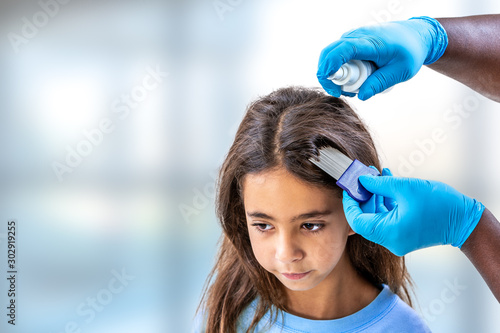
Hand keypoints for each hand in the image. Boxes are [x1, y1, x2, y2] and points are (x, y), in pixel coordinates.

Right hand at [317, 16, 447, 99]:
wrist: (417, 35)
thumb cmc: (411, 52)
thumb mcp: (401, 71)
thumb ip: (380, 83)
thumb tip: (361, 96)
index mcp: (372, 42)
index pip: (343, 50)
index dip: (331, 65)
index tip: (330, 82)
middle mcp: (359, 35)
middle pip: (330, 52)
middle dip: (326, 74)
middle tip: (338, 92)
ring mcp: (354, 36)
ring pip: (332, 53)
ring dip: (334, 72)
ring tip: (350, 88)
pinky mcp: (353, 40)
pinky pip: (338, 53)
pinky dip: (339, 67)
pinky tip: (352, 79)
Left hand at [343, 168, 484, 255]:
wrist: (465, 220)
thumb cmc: (439, 204)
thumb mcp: (405, 188)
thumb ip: (379, 184)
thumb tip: (361, 180)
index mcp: (389, 233)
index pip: (357, 221)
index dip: (350, 203)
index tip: (348, 187)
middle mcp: (390, 240)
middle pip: (366, 218)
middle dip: (364, 195)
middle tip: (363, 175)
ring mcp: (397, 238)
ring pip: (377, 216)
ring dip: (375, 195)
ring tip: (375, 174)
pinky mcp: (403, 233)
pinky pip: (388, 216)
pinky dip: (385, 200)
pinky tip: (386, 180)